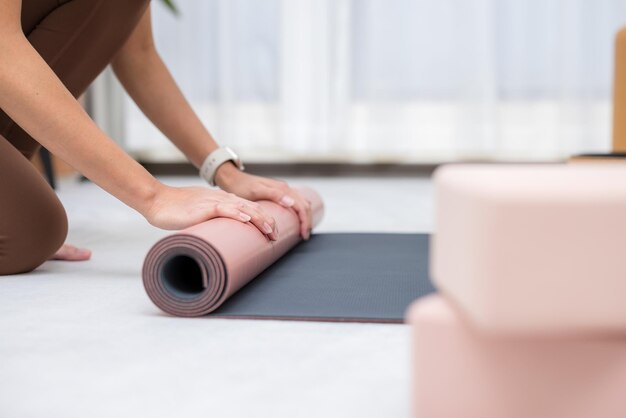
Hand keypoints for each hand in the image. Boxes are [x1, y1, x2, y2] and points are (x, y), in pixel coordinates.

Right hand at [144, 184, 278, 239]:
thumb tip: (220, 241)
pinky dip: (237, 213)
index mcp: (222, 201)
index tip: (272, 232)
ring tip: (270, 230)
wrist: (157, 201)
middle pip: (252, 208)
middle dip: (267, 221)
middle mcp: (222, 199)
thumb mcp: (200, 216)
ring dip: (259, 219)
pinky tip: (247, 219)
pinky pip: (224, 208)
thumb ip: (212, 223)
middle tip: (276, 235)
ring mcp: (214, 202)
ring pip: (243, 208)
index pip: (249, 208)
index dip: (263, 218)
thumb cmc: (175, 211)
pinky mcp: (204, 207)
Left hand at [215, 163, 312, 238]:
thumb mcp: (256, 190)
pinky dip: (300, 212)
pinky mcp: (279, 193)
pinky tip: (296, 221)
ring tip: (302, 232)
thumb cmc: (241, 186)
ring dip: (305, 217)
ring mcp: (283, 190)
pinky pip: (296, 202)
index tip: (302, 235)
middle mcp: (286, 188)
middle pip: (305, 205)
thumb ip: (274, 194)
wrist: (232, 178)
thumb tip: (292, 203)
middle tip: (304, 237)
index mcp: (282, 188)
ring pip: (303, 203)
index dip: (304, 221)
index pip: (301, 206)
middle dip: (307, 221)